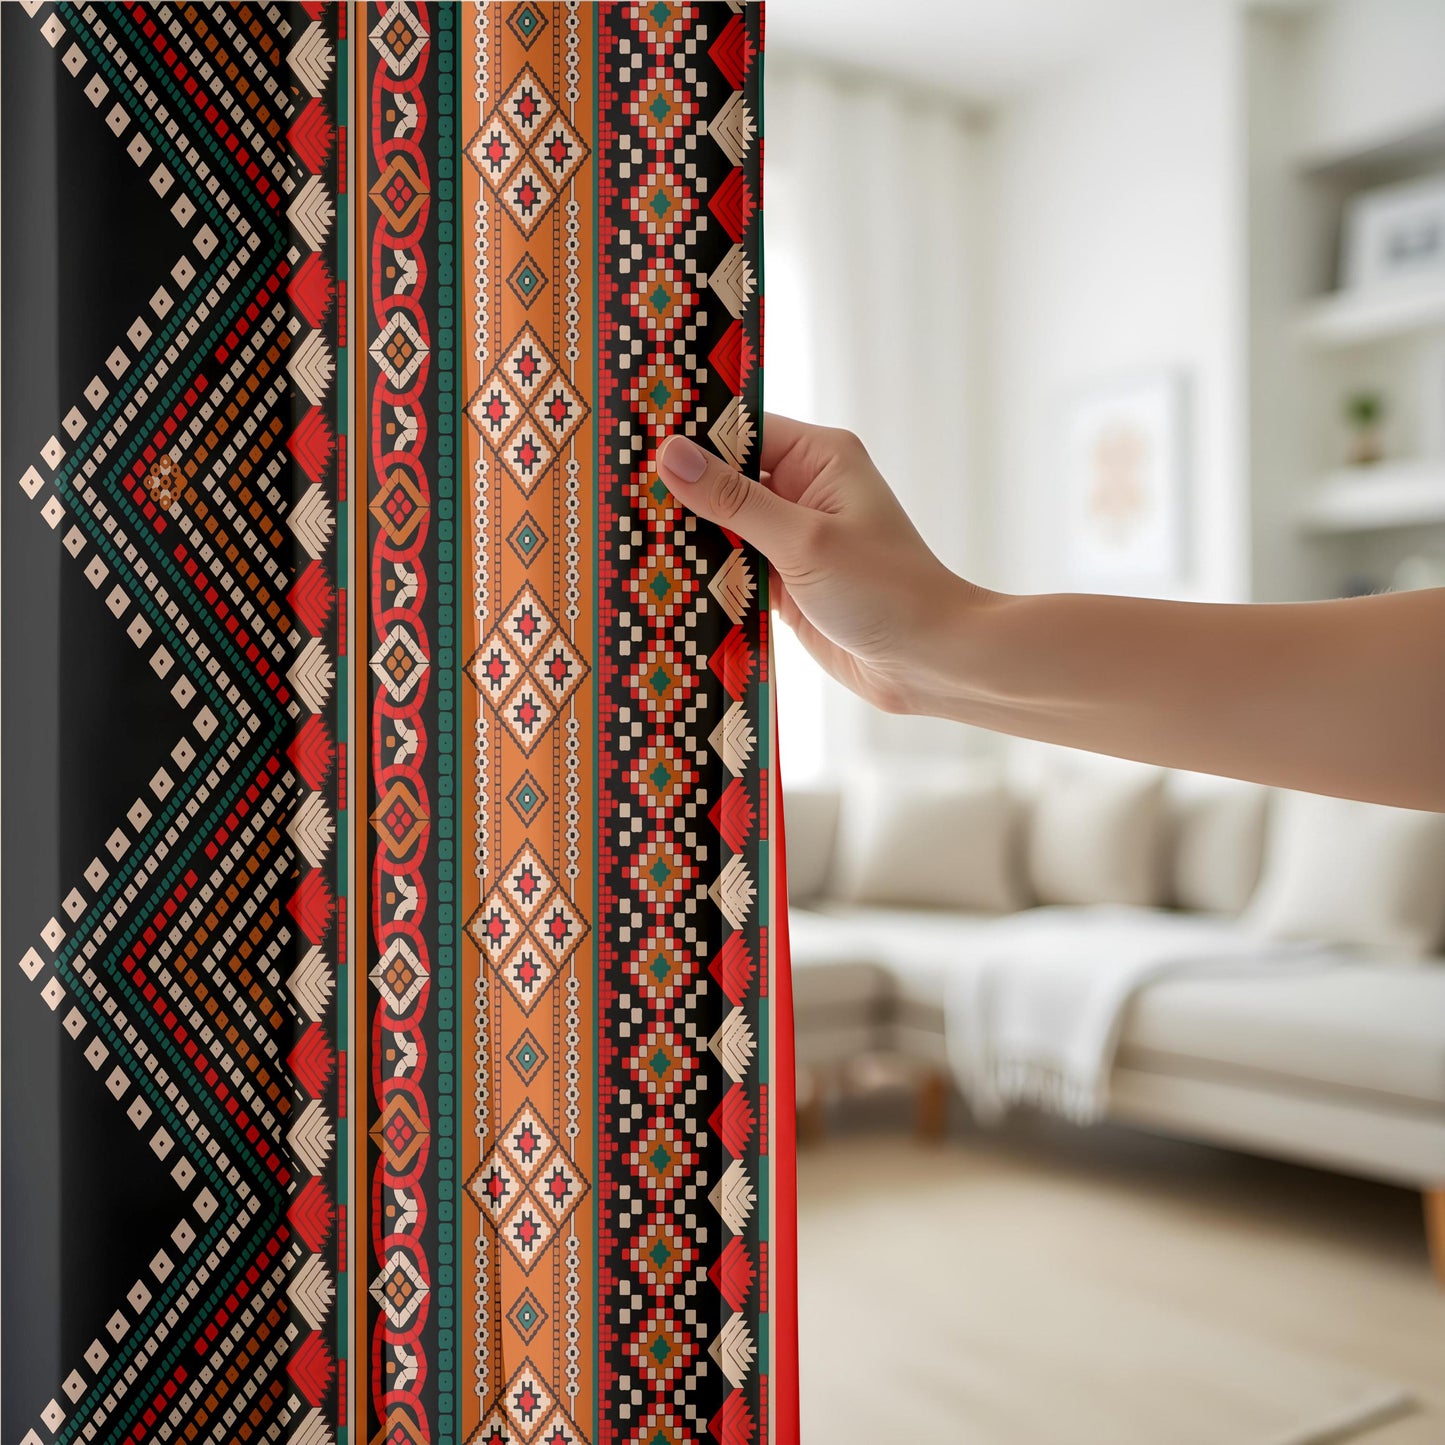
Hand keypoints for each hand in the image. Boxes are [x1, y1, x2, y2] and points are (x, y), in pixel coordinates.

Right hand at [655, 414, 986, 714]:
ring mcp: (792, 537)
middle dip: (680, 492)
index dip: (689, 438)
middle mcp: (803, 489)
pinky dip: (704, 575)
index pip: (739, 430)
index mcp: (819, 457)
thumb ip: (734, 500)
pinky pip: (731, 568)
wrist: (927, 662)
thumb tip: (672, 455)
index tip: (631, 444)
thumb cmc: (886, 591)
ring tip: (625, 537)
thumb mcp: (804, 541)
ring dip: (687, 539)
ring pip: (722, 527)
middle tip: (615, 496)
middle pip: (724, 478)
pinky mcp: (783, 581)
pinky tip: (660, 579)